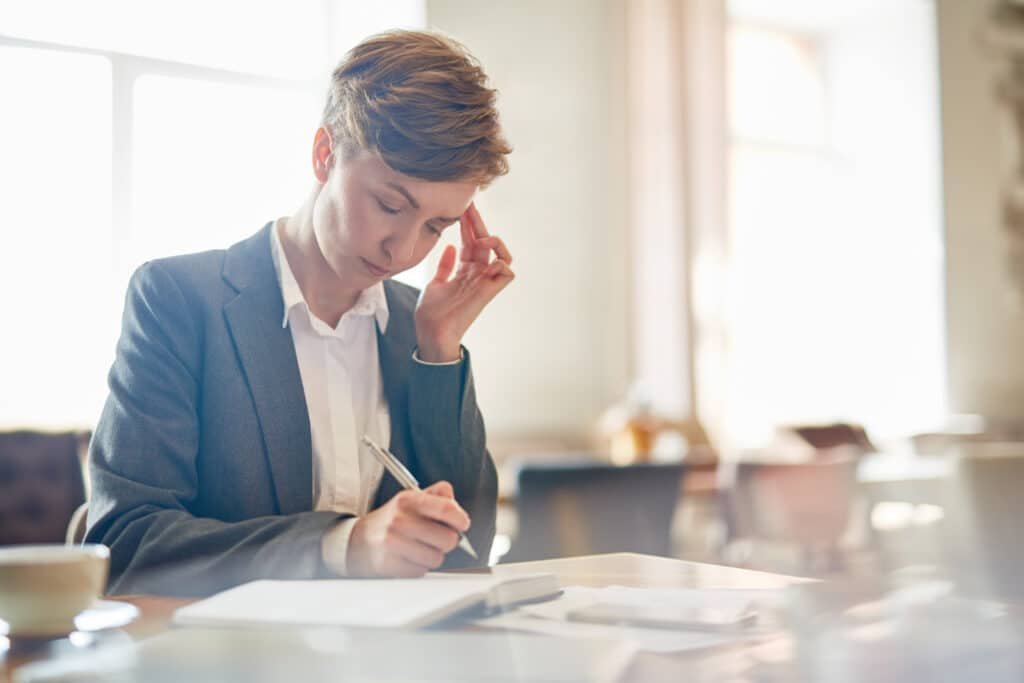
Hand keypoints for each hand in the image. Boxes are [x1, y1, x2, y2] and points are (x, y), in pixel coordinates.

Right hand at [343, 481, 470, 577]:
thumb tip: (452, 499)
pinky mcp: (388, 563)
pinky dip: (419, 567)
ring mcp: (392, 542)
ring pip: (436, 558)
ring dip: (433, 556)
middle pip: (447, 538)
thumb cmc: (393, 520)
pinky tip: (409, 558)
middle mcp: (399, 519)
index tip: (462, 524)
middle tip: (436, 538)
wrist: (359, 541)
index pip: (446, 508)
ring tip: (421, 549)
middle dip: (447, 541)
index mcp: (408, 500)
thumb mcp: (412, 499)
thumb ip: (437, 495)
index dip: (460, 519)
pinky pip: (421, 571)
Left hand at [415, 203, 514, 361]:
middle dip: (477, 222)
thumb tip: (450, 246)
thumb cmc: (431, 313)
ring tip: (480, 236)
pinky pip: (507, 272)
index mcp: (464, 271)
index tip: (460, 206)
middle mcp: (476, 274)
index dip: (467, 224)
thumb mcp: (435, 283)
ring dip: (494, 240)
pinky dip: (501, 261)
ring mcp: (484, 282)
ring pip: (502, 254)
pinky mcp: (489, 292)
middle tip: (469, 204)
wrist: (431, 332)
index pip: (470, 241)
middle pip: (484, 242)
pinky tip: (486, 256)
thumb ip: (445, 265)